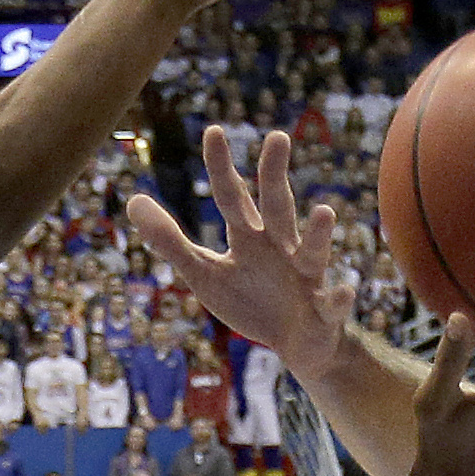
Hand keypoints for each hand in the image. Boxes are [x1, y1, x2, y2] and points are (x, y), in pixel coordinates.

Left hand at [128, 129, 355, 376]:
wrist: (298, 344)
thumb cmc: (251, 301)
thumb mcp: (205, 272)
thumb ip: (171, 241)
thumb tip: (132, 200)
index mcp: (250, 237)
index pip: (232, 196)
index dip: (221, 168)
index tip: (213, 131)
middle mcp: (281, 247)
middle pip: (277, 207)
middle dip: (275, 176)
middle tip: (278, 137)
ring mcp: (307, 277)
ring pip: (313, 252)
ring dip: (319, 234)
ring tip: (325, 212)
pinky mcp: (324, 312)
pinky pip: (333, 305)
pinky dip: (339, 298)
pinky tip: (342, 290)